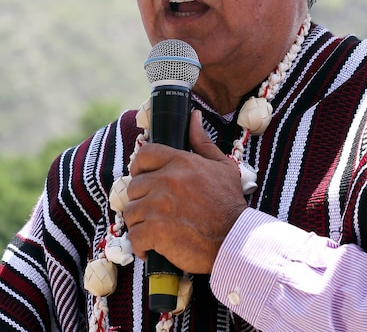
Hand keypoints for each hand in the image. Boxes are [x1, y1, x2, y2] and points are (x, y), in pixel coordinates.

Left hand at [125, 110, 248, 273]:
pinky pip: (133, 236)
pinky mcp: (155, 231)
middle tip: (155, 212)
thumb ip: (202, 142)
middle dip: (141, 200)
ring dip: (140, 224)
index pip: (144, 154)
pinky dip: (140, 246)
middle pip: (134, 186)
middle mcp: (166, 180)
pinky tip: (152, 249)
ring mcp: (158, 205)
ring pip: (130, 212)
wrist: (236, 240)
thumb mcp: (222, 167)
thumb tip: (193, 117)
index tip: (144, 179)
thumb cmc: (230, 205)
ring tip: (154, 232)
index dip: (140, 167)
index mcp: (180, 162)